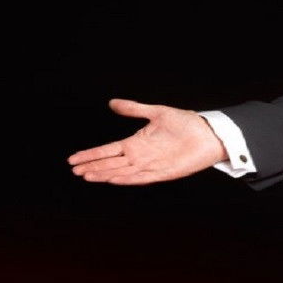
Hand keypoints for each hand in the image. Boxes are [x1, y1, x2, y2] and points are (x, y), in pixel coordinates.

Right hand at [67, 99, 227, 184]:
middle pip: (110, 163)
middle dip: (92, 167)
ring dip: (105, 174)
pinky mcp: (163, 173)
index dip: (91, 154)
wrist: (208, 134)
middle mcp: (140, 156)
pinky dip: (127, 179)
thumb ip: (134, 109)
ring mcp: (150, 165)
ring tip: (87, 176)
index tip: (74, 159)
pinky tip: (113, 180)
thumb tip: (112, 103)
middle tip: (74, 171)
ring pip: (121, 172)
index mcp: (136, 143)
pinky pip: (141, 178)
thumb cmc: (185, 123)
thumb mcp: (156, 112)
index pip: (108, 150)